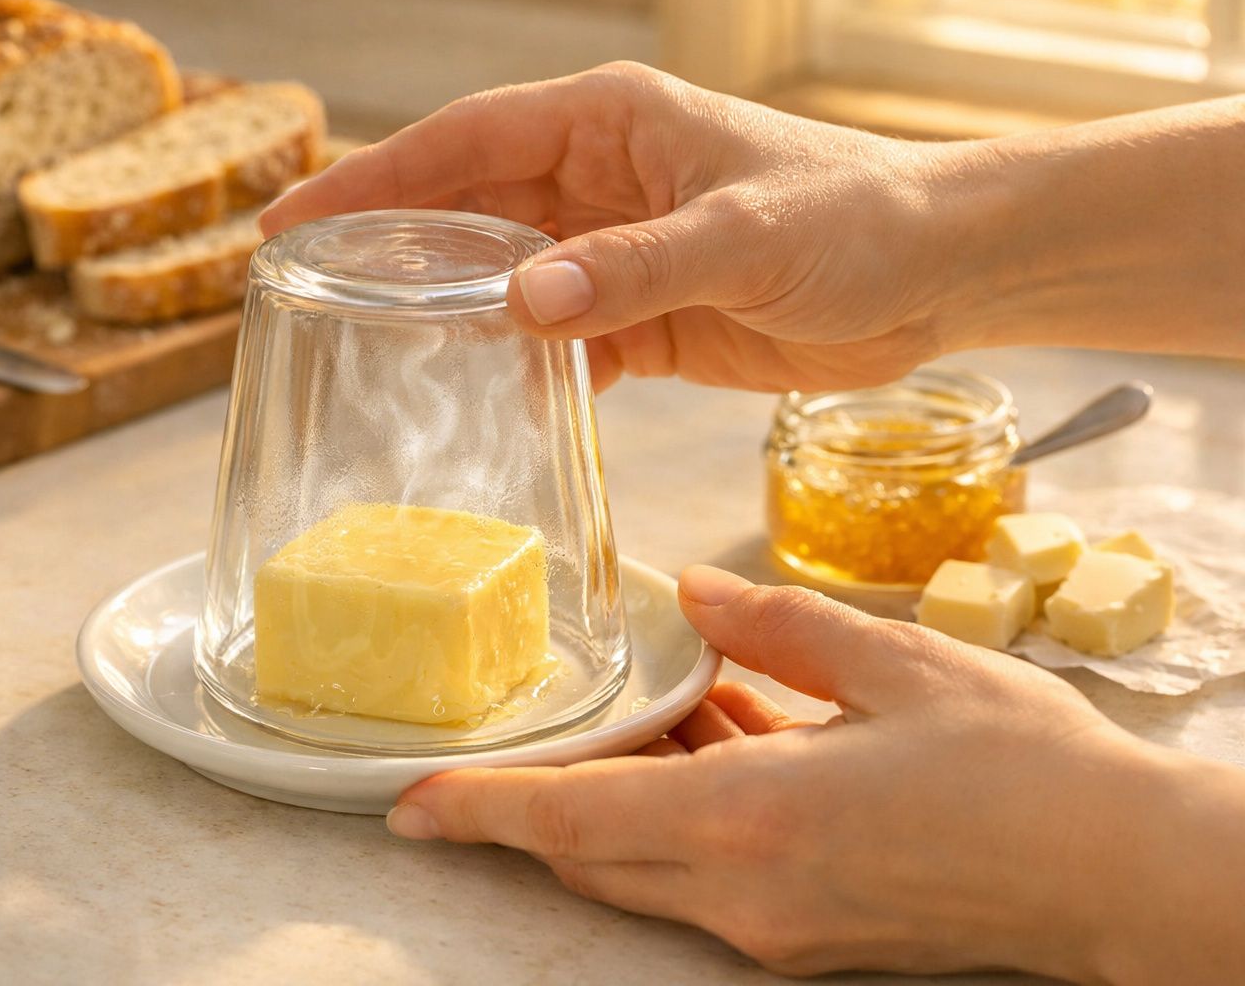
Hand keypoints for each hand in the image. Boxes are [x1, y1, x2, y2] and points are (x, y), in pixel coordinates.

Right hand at [263, 62, 959, 391]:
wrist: (938, 274)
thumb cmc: (856, 219)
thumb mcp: (742, 237)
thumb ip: (633, 269)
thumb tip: (522, 302)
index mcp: (609, 123)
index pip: (464, 143)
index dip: (374, 178)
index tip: (296, 219)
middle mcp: (600, 180)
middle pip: (466, 211)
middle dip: (390, 250)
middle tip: (305, 296)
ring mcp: (618, 251)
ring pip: (504, 281)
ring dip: (448, 315)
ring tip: (369, 355)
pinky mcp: (644, 319)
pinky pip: (558, 343)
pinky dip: (521, 370)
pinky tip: (482, 402)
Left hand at [384, 565, 1244, 982]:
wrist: (1122, 873)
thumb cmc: (1022, 767)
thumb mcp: (894, 662)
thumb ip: (773, 627)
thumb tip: (692, 597)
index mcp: (749, 819)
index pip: (572, 820)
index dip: (481, 808)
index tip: (410, 803)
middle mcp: (744, 893)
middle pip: (595, 850)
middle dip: (543, 797)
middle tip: (520, 733)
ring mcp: (777, 927)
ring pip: (648, 864)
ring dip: (629, 793)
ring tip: (663, 704)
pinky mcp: (810, 934)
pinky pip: (709, 875)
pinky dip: (691, 811)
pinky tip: (727, 737)